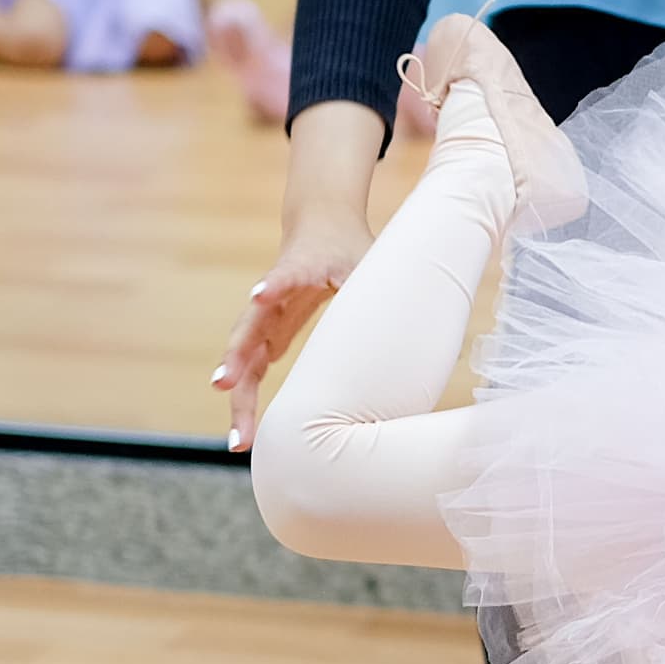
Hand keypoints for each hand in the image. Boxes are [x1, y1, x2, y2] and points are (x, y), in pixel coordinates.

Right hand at [216, 101, 382, 448]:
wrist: (321, 224)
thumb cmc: (349, 247)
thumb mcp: (367, 261)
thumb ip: (385, 289)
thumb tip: (438, 328)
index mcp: (298, 271)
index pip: (284, 277)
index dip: (275, 285)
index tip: (263, 296)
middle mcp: (272, 296)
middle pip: (247, 333)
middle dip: (236, 367)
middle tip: (226, 392)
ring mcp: (265, 315)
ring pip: (244, 358)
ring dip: (240, 397)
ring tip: (239, 439)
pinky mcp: (268, 329)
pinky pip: (254, 365)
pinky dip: (252, 393)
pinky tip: (249, 431)